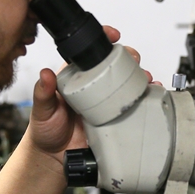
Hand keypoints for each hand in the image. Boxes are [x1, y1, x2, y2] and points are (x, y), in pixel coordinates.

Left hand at [25, 25, 148, 164]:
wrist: (55, 158)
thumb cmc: (46, 130)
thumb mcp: (42, 109)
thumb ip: (43, 92)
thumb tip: (45, 74)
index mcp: (76, 78)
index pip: (90, 53)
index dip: (103, 39)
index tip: (113, 36)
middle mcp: (94, 87)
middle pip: (115, 64)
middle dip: (129, 57)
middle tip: (133, 59)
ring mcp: (106, 102)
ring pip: (128, 83)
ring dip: (140, 77)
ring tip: (146, 78)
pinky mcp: (116, 118)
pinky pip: (133, 106)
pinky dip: (145, 99)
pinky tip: (152, 96)